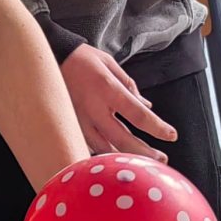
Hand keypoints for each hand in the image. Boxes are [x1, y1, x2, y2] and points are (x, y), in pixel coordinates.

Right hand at [59, 44, 175, 161]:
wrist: (49, 58)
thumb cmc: (82, 59)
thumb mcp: (110, 65)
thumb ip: (130, 86)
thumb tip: (146, 106)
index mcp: (108, 89)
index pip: (138, 114)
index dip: (157, 127)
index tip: (171, 135)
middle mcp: (94, 108)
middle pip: (123, 139)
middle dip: (144, 152)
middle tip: (161, 159)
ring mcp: (80, 119)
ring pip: (104, 148)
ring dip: (124, 157)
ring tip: (140, 162)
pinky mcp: (70, 125)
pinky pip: (89, 144)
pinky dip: (104, 153)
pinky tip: (114, 157)